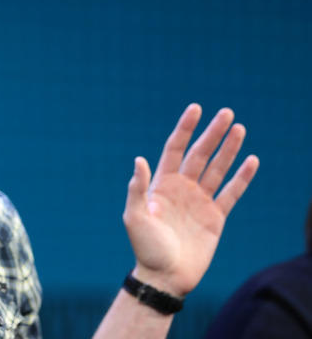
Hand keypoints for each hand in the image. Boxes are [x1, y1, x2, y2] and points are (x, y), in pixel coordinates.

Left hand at [123, 104, 258, 296]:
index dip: (185, 129)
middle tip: (227, 113)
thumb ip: (137, 189)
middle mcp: (181, 188)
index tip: (196, 109)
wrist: (165, 277)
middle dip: (212, 134)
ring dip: (228, 149)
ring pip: (217, 169)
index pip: (175, 149)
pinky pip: (231, 193)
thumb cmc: (145, 248)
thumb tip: (139, 160)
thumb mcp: (134, 218)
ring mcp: (199, 201)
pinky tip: (251, 160)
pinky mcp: (215, 217)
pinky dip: (242, 177)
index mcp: (161, 184)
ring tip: (240, 128)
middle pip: (199, 154)